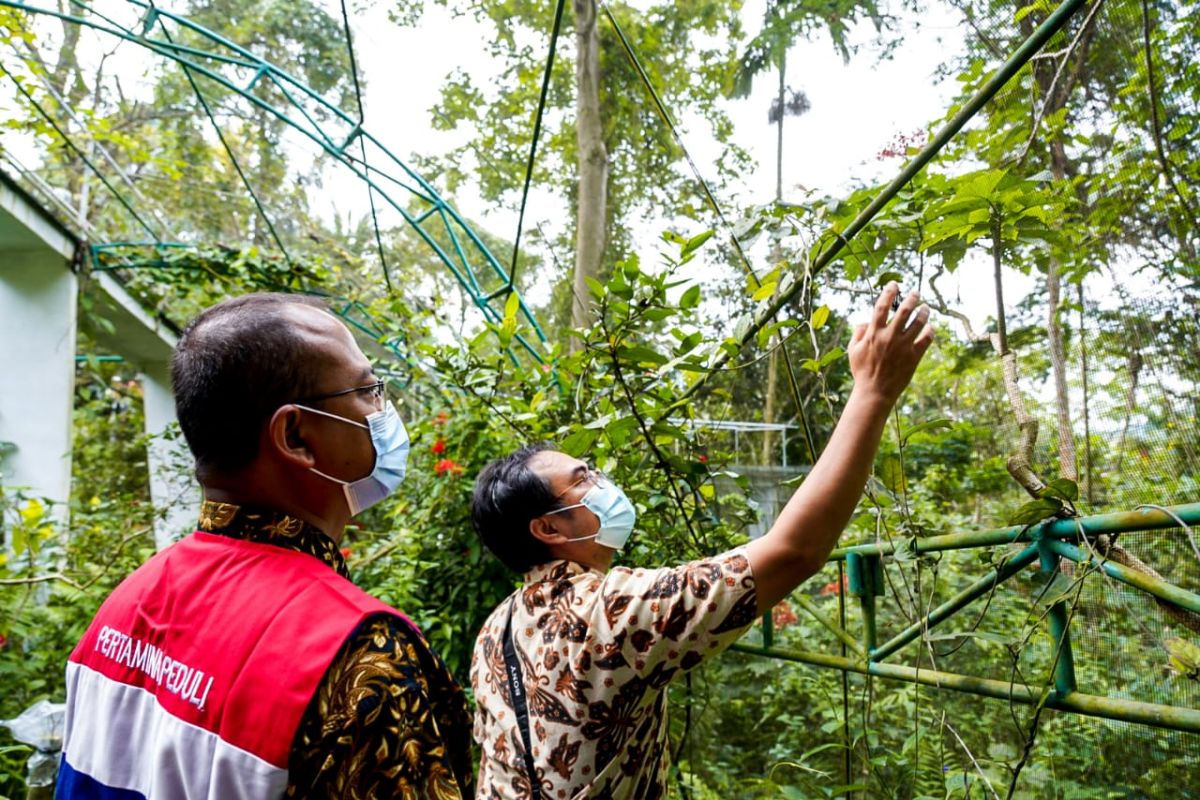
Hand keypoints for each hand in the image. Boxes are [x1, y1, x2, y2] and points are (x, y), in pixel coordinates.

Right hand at [847, 283, 933, 404]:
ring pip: (919, 322)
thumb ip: (858, 333)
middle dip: (912, 298)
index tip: (894, 284)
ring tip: (926, 308)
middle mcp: (890, 337)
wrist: (875, 392)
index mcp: (874, 333)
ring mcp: (903, 346)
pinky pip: (927, 339)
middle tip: (916, 293)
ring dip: (924, 312)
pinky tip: (930, 327)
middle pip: (904, 310)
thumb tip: (865, 321)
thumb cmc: (862, 371)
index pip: (882, 306)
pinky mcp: (914, 357)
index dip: (888, 292)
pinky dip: (930, 330)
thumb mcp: (852, 351)